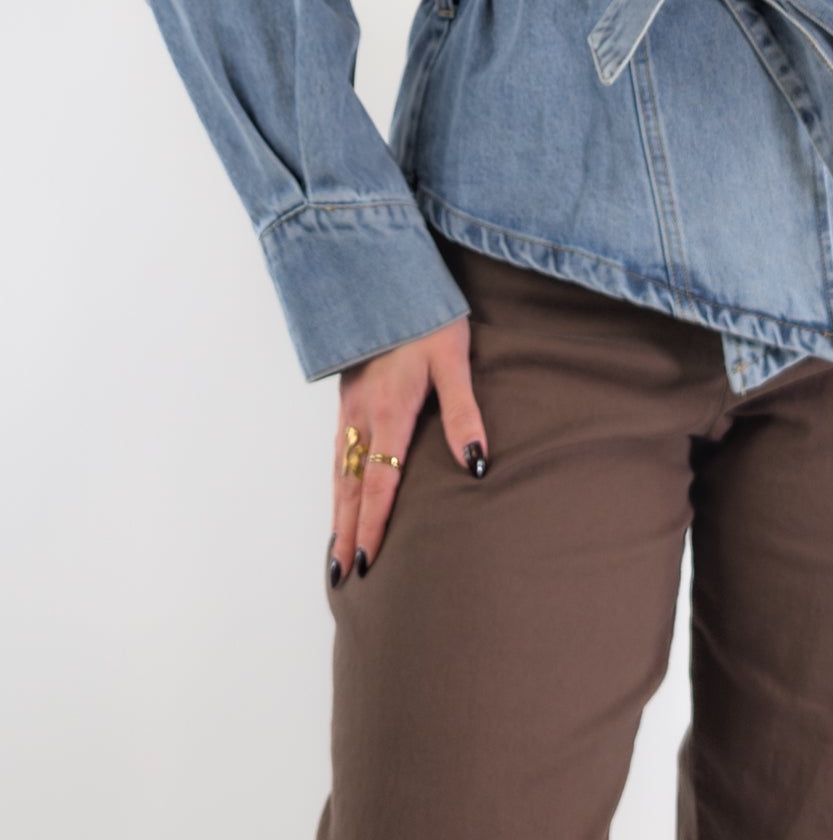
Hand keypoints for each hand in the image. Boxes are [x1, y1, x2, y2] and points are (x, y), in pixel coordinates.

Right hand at [328, 313, 488, 586]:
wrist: (385, 276)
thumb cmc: (427, 316)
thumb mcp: (453, 359)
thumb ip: (463, 412)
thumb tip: (476, 463)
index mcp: (389, 412)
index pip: (379, 483)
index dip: (373, 525)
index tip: (365, 564)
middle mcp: (362, 416)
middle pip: (350, 486)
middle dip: (346, 532)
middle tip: (341, 578)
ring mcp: (350, 406)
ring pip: (339, 470)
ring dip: (337, 512)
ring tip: (335, 550)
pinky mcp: (348, 395)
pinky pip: (337, 450)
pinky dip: (335, 482)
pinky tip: (339, 493)